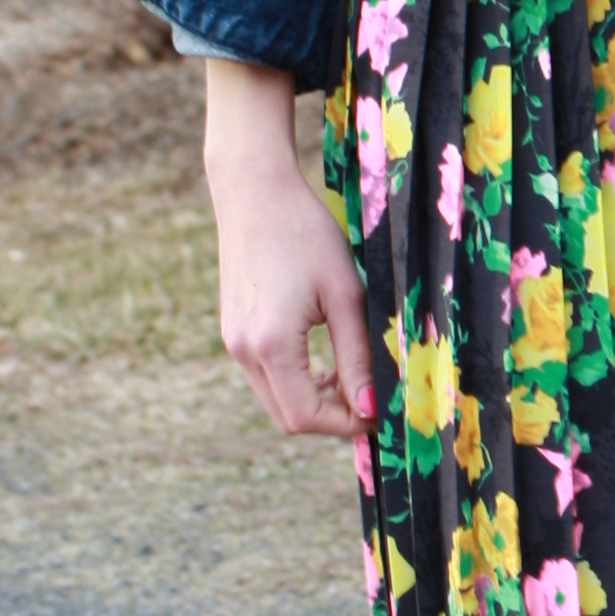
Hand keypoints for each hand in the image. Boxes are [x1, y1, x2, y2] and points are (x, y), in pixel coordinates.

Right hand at [202, 61, 373, 437]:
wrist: (254, 191)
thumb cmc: (306, 232)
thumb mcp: (345, 294)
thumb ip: (358, 357)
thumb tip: (371, 409)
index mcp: (271, 344)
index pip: (306, 417)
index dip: (347, 425)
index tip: (382, 414)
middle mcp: (243, 350)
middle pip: (288, 417)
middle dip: (332, 418)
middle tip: (371, 399)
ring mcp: (232, 342)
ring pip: (276, 399)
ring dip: (314, 399)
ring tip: (351, 375)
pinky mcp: (233, 331)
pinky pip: (266, 376)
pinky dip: (296, 380)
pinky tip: (323, 358)